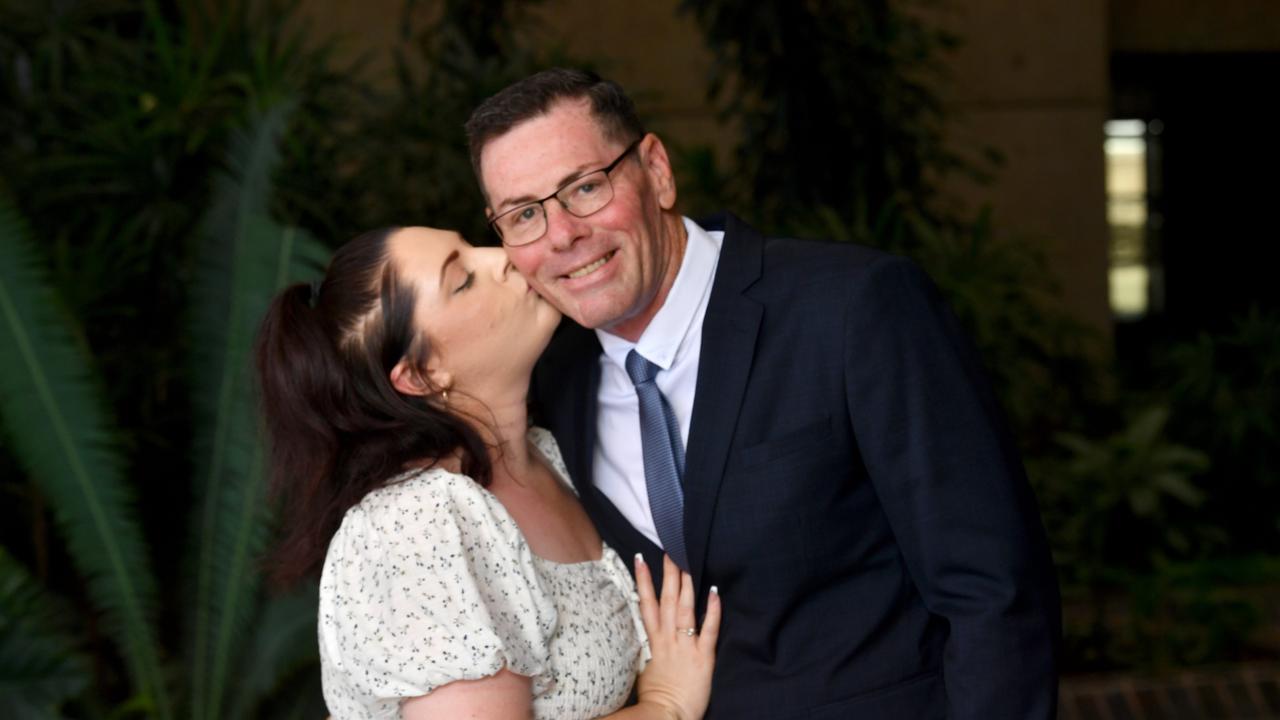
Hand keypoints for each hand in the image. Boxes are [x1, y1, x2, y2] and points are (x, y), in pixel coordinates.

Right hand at [633, 554, 719, 719]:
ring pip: (684, 609)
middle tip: (670, 550)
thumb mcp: (645, 669)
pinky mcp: (703, 657)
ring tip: (688, 561)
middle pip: (667, 600)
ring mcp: (686, 646)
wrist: (666, 716)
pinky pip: (708, 629)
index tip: (640, 559)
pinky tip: (714, 592)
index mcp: (654, 642)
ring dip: (686, 584)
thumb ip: (648, 650)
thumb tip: (645, 638)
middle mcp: (668, 639)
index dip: (643, 581)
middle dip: (668, 573)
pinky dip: (712, 610)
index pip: (646, 604)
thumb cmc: (655, 698)